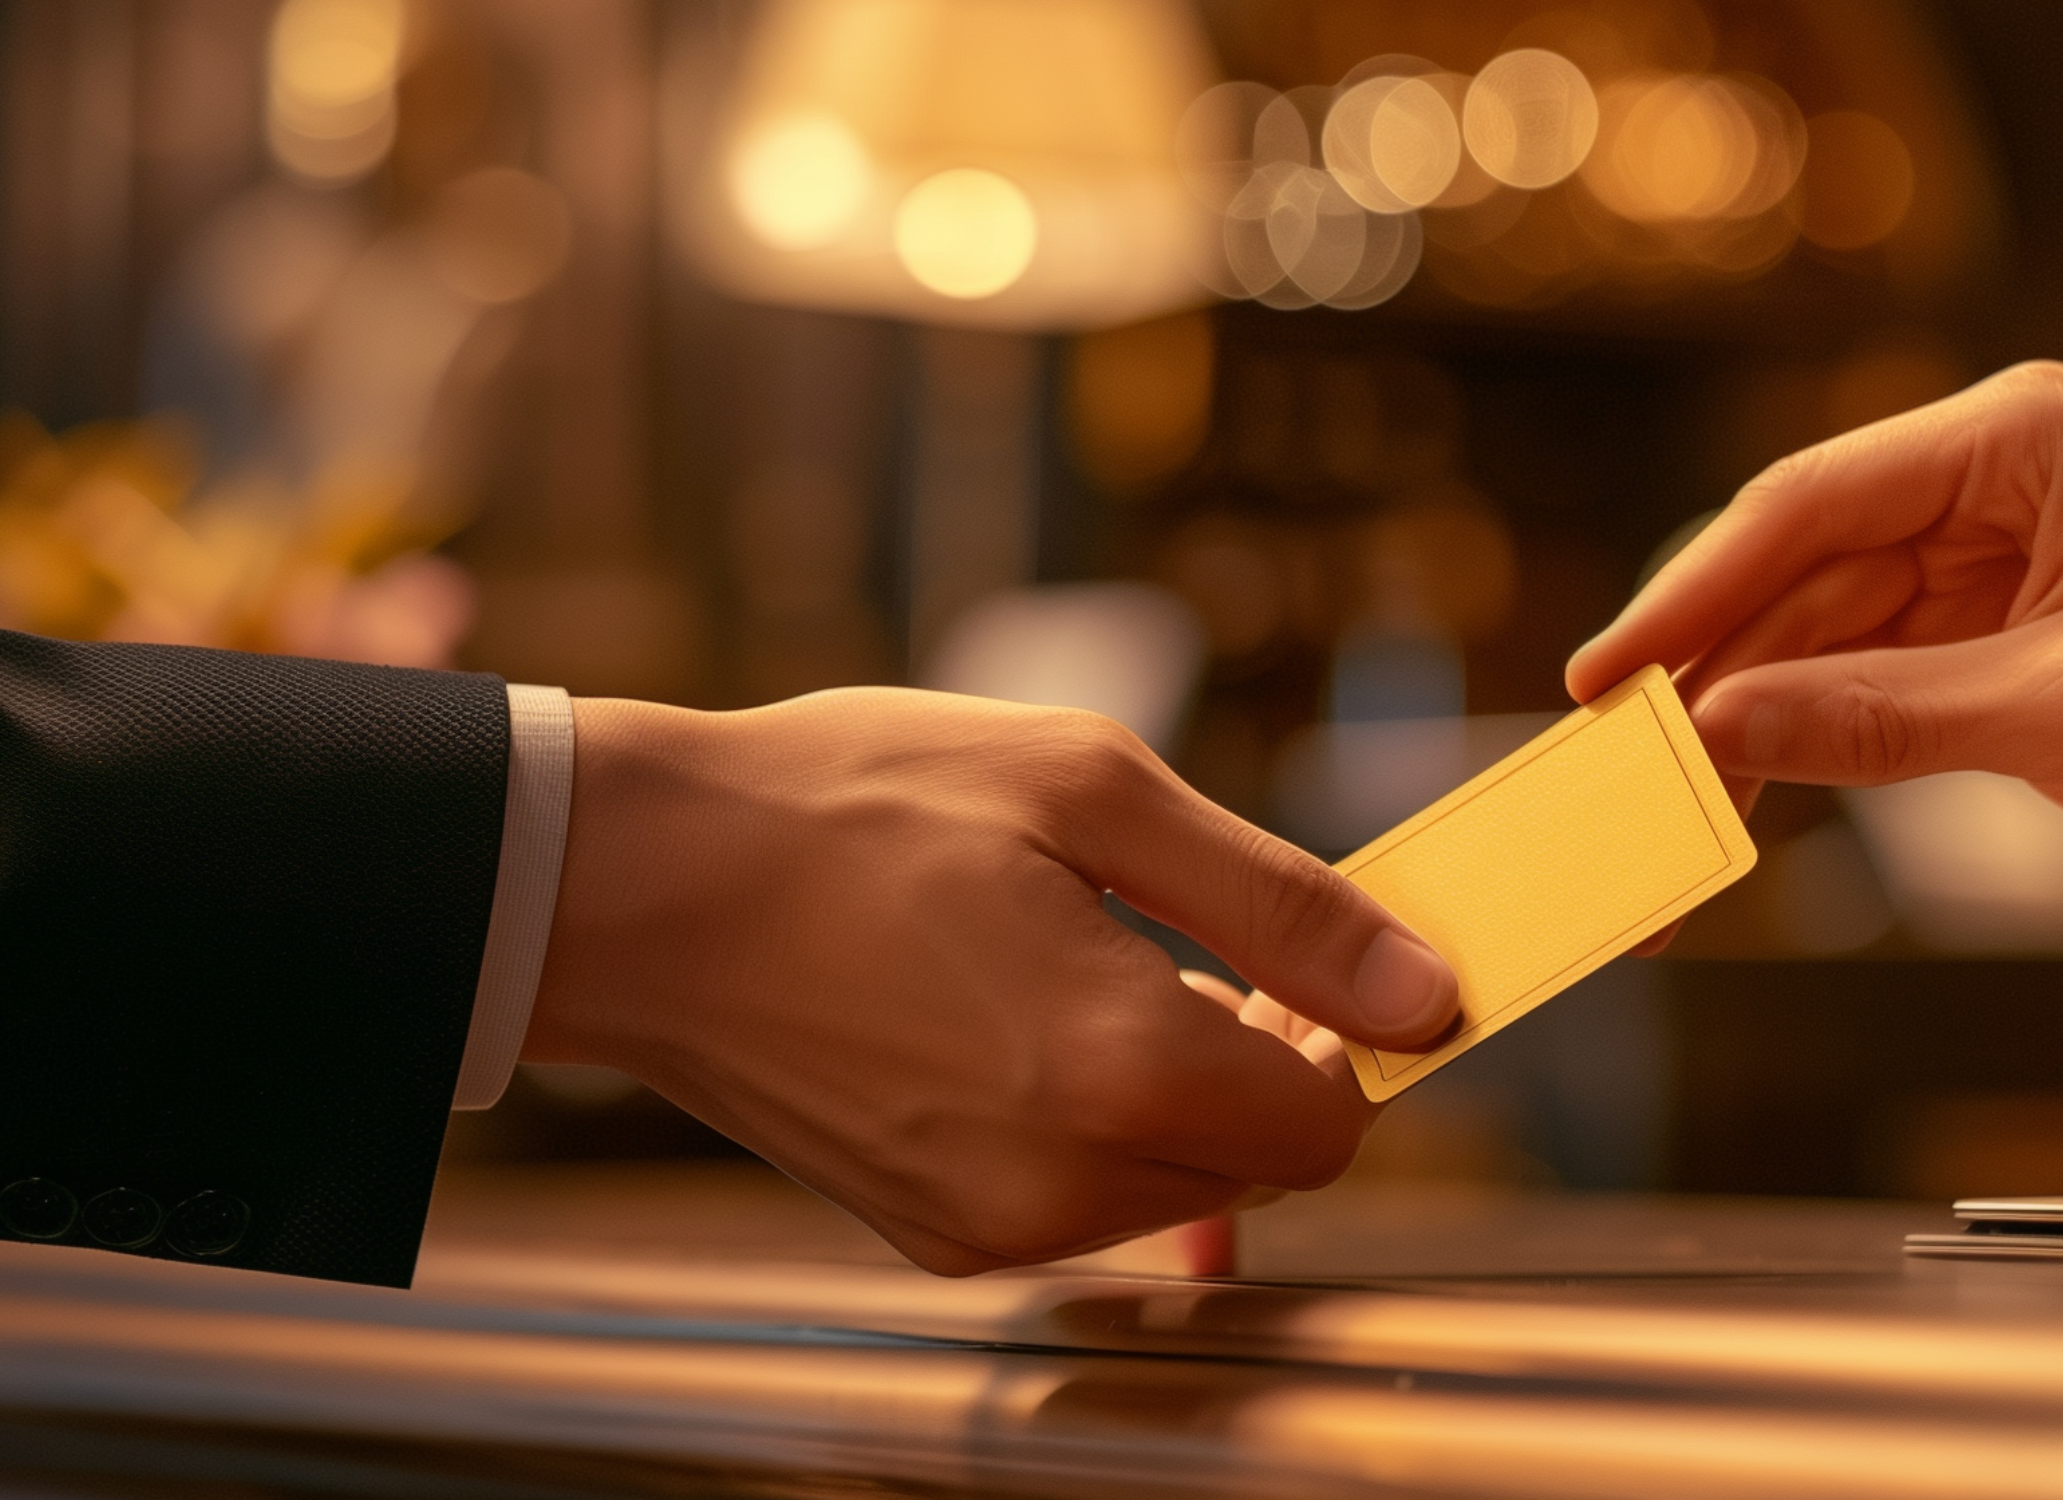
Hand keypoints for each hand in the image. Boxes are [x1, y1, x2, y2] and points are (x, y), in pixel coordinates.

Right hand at [526, 688, 1453, 1273]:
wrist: (636, 887)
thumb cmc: (852, 808)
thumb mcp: (1093, 790)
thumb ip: (1283, 902)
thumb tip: (1426, 992)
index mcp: (1116, 1069)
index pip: (1329, 1127)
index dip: (1337, 1037)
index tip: (1291, 956)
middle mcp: (1058, 1183)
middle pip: (1257, 1165)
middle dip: (1256, 1063)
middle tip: (1181, 938)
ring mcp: (986, 1225)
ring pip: (1171, 1186)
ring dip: (1170, 1092)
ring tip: (1076, 964)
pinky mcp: (931, 1236)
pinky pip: (1078, 1199)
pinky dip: (1085, 1122)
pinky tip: (1010, 1017)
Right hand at [1567, 362, 2062, 909]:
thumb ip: (1889, 717)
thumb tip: (1723, 730)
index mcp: (2021, 440)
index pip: (1812, 506)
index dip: (1694, 594)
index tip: (1606, 681)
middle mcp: (1992, 489)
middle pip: (1796, 573)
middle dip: (1700, 667)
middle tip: (1603, 763)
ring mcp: (1990, 578)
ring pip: (1815, 645)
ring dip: (1737, 725)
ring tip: (1651, 812)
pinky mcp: (2000, 664)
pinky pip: (1862, 699)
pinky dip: (1799, 753)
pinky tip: (1732, 808)